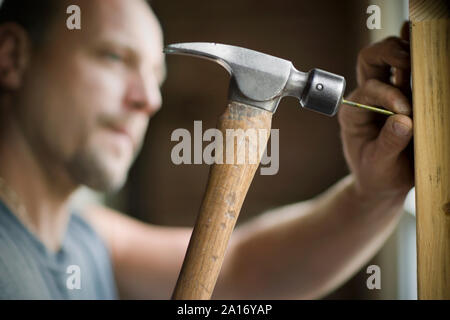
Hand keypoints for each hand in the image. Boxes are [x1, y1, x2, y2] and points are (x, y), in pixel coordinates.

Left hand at [338, 23, 413, 200]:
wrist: (382, 183)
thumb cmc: (376, 175)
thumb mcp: (378, 165)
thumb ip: (388, 144)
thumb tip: (404, 121)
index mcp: (353, 112)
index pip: (369, 89)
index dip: (388, 95)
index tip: (406, 110)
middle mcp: (366, 99)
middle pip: (370, 59)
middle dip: (389, 53)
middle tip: (410, 60)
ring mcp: (386, 95)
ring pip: (389, 59)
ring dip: (405, 51)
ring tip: (424, 50)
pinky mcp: (406, 97)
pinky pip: (409, 72)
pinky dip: (417, 59)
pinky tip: (430, 52)